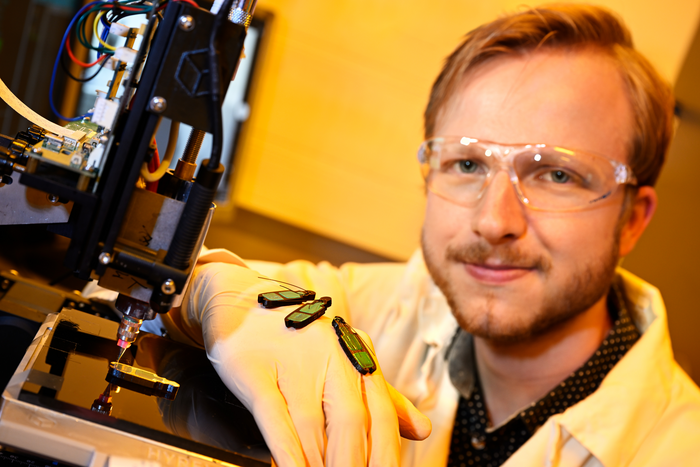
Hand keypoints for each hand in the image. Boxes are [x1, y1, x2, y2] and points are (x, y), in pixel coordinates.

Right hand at [183, 263, 430, 465]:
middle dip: (354, 463)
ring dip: (320, 463)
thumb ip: (383, 399)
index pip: (381, 414)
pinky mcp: (253, 368)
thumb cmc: (300, 340)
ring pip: (312, 423)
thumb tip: (424, 429)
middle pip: (351, 421)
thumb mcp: (343, 362)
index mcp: (355, 356)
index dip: (386, 454)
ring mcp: (290, 360)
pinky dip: (284, 447)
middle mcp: (328, 355)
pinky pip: (273, 413)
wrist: (244, 301)